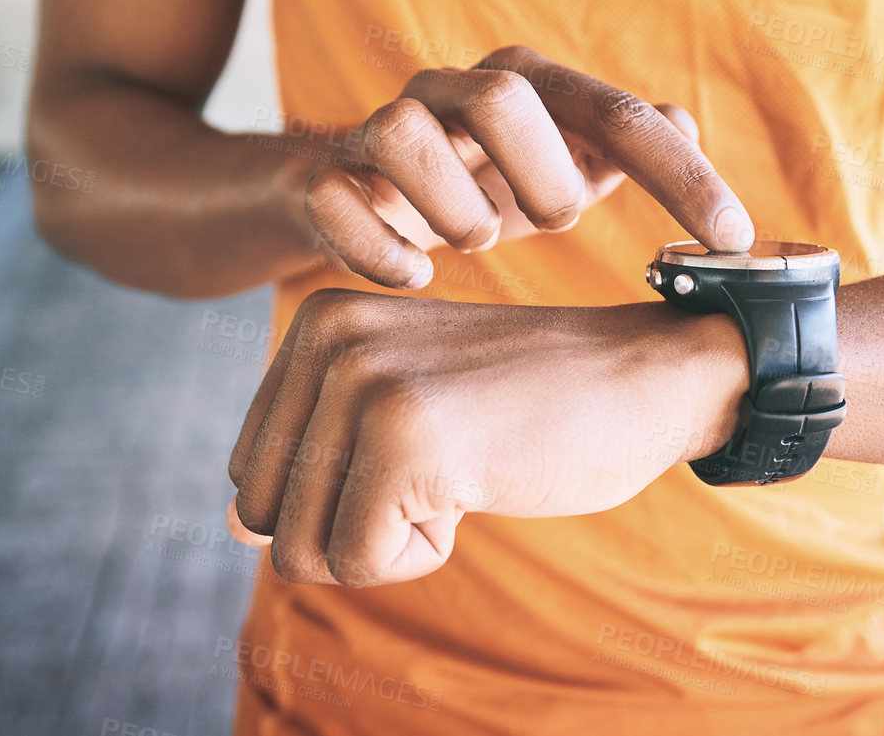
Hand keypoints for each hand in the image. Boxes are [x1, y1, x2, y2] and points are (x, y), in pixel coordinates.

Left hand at [227, 289, 746, 585]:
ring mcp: (363, 383)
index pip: (249, 470)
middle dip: (348, 525)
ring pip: (301, 548)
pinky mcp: (405, 438)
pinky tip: (479, 483)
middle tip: (440, 467)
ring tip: (459, 470)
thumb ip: (314, 458)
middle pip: (263, 513)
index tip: (421, 444)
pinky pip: (362, 560)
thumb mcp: (402, 410)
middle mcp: (326, 339)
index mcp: (315, 323)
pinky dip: (423, 553)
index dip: (334, 494)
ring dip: (387, 542)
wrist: (647, 376)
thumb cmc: (528, 403)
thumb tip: (236, 529)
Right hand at [303, 45, 754, 289]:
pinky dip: (381, 250)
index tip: (733, 239)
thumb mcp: (546, 170)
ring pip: (405, 131)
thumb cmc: (464, 185)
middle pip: (504, 92)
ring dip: (455, 206)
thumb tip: (687, 119)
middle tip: (552, 221)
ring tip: (474, 244)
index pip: (616, 113)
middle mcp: (447, 93)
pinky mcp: (319, 178)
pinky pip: (336, 199)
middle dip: (543, 171)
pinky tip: (414, 278)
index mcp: (519, 87)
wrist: (336, 197)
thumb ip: (612, 149)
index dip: (681, 175)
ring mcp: (376, 132)